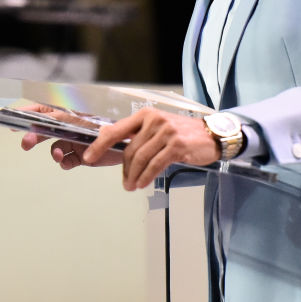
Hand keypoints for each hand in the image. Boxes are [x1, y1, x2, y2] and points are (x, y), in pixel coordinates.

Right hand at [19, 103, 122, 169]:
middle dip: (33, 136)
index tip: (13, 119)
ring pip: (55, 148)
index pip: (45, 110)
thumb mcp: (84, 120)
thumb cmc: (110, 125)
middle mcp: (70, 127)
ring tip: (58, 154)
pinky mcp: (82, 156)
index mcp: (71, 114)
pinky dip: (64, 163)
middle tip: (25, 143)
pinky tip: (66, 161)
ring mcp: (75, 142)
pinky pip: (67, 161)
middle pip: (45, 131)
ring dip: (53, 152)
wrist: (130, 143)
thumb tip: (40, 122)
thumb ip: (62, 121)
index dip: (28, 114)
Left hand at [83, 108, 218, 190]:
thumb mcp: (157, 126)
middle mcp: (154, 120)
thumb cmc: (182, 132)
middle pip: (130, 150)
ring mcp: (166, 132)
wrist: (212, 134)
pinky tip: (142, 184)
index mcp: (146, 115)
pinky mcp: (176, 145)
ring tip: (131, 186)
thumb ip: (135, 132)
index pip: (116, 130)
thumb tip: (106, 135)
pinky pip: (155, 165)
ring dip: (133, 176)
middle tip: (124, 183)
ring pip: (141, 159)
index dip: (100, 145)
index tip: (88, 157)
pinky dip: (146, 177)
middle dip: (124, 170)